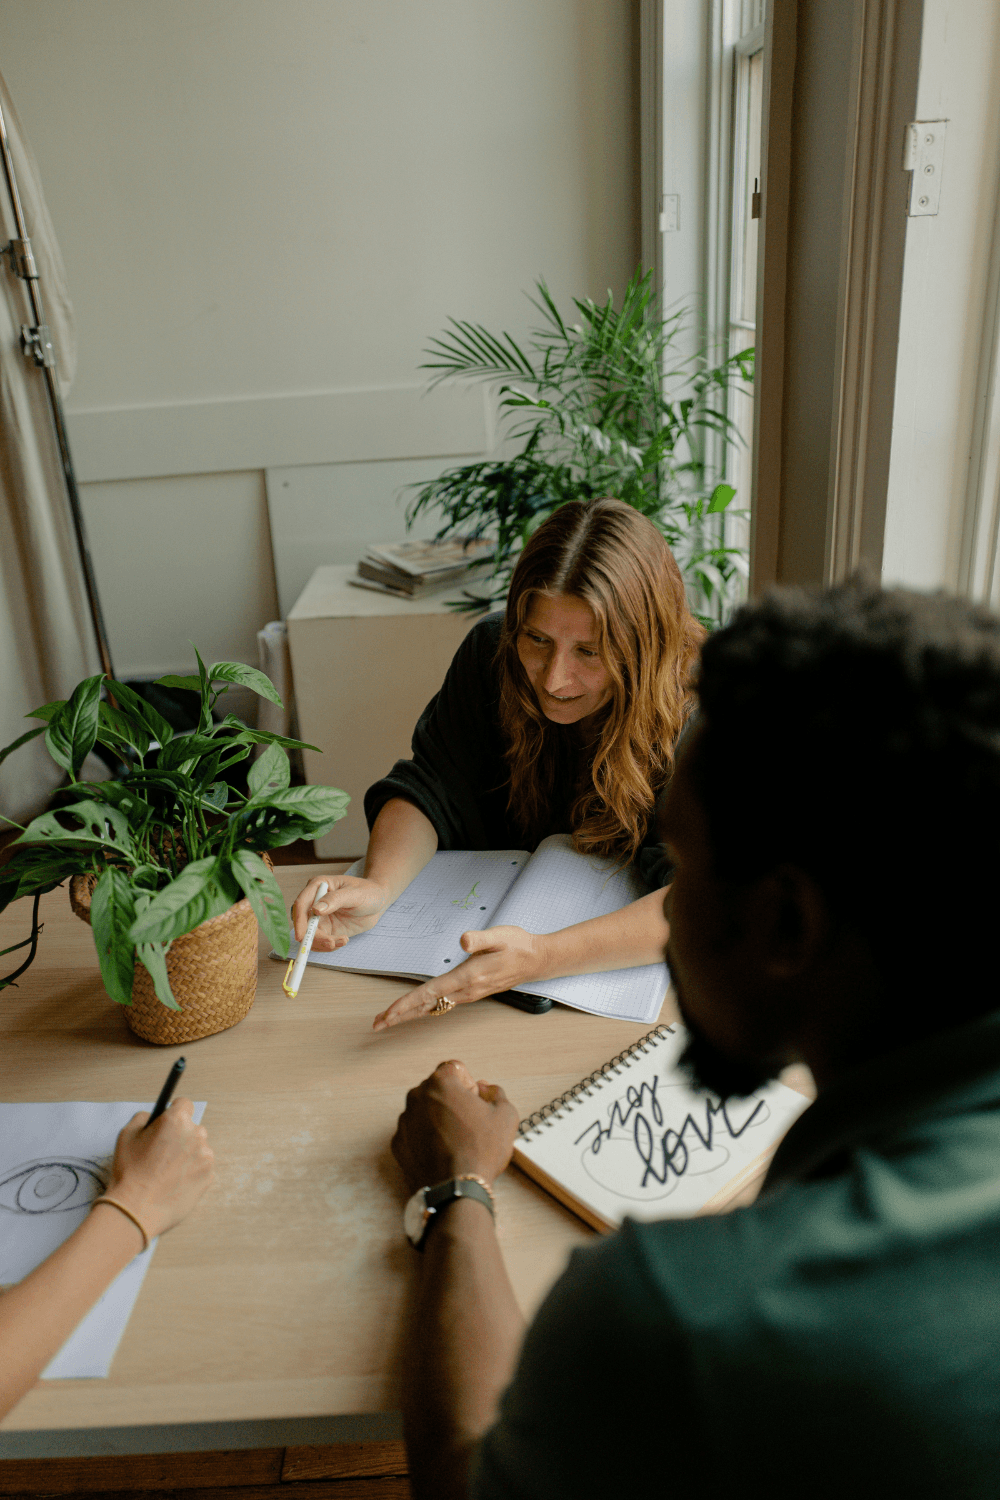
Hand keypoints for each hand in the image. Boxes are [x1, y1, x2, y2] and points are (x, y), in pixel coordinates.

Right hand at [102, 1099, 213, 1240]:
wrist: (136, 1209)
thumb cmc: (129, 1172)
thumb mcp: (127, 1135)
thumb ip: (143, 1118)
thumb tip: (154, 1116)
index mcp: (177, 1120)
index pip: (184, 1104)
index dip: (174, 1112)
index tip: (168, 1123)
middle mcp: (196, 1134)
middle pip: (192, 1128)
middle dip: (180, 1137)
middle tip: (162, 1154)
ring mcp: (206, 1157)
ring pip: (198, 1150)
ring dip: (187, 1156)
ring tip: (166, 1173)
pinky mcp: (209, 1177)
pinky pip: (201, 1169)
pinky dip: (191, 1173)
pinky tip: (174, 1184)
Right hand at [291, 874, 390, 949]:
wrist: (377, 903)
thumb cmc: (368, 892)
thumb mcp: (355, 894)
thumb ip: (335, 900)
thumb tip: (316, 909)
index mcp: (318, 886)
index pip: (301, 904)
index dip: (299, 920)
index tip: (302, 936)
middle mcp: (315, 902)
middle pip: (303, 923)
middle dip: (313, 937)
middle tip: (330, 944)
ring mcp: (319, 917)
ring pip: (310, 935)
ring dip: (322, 943)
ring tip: (343, 941)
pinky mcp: (326, 929)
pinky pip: (320, 941)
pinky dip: (329, 946)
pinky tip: (343, 940)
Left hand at [373, 925, 543, 1029]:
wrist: (536, 960)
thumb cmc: (517, 945)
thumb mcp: (500, 935)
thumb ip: (479, 938)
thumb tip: (462, 941)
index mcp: (468, 977)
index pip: (430, 993)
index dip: (406, 1003)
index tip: (388, 1014)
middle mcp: (466, 990)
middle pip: (426, 1006)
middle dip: (400, 1015)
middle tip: (376, 1025)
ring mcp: (468, 993)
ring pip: (432, 1007)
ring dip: (410, 1013)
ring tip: (388, 1019)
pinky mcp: (470, 992)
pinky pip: (442, 1004)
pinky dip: (424, 1008)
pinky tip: (415, 1010)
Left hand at [392, 1060, 518, 1190]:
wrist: (455, 1190)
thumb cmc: (480, 1151)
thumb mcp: (505, 1116)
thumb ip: (496, 1093)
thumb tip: (485, 1089)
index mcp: (440, 1082)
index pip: (454, 1068)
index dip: (468, 1083)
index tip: (475, 1101)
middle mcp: (416, 1096)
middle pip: (437, 1089)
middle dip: (452, 1100)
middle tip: (468, 1122)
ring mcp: (404, 1121)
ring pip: (423, 1111)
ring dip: (437, 1119)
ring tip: (456, 1142)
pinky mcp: (398, 1144)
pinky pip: (413, 1133)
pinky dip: (425, 1139)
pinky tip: (442, 1153)